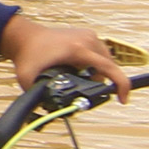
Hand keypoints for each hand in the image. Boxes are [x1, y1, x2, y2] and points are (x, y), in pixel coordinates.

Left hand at [0, 14, 133, 98]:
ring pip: (106, 60)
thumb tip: (49, 113)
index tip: (123, 99)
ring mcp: (88, 35)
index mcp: (77, 50)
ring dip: (99, 74)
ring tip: (81, 80)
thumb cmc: (28, 55)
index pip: (108, 67)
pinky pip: (100, 54)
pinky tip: (82, 71)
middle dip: (102, 82)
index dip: (120, 84)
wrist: (25, 37)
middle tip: (85, 90)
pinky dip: (95, 65)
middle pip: (109, 67)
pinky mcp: (87, 35)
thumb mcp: (29, 80)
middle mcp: (87, 40)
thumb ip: (39, 98)